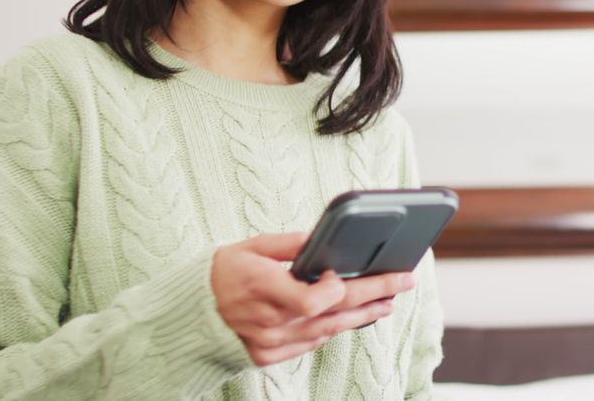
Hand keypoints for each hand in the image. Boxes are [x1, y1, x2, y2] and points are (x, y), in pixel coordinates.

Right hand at [210, 232, 415, 365]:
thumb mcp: (249, 247)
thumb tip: (319, 238)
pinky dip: (335, 328)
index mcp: (263, 289)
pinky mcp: (271, 356)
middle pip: (334, 312)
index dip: (336, 288)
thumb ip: (286, 244)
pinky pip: (312, 342)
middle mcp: (271, 321)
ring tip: (388, 302)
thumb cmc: (221, 274)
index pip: (313, 299)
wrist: (189, 315)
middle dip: (376, 294)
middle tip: (403, 281)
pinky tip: (354, 318)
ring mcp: (272, 343)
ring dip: (363, 315)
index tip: (347, 273)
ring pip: (330, 330)